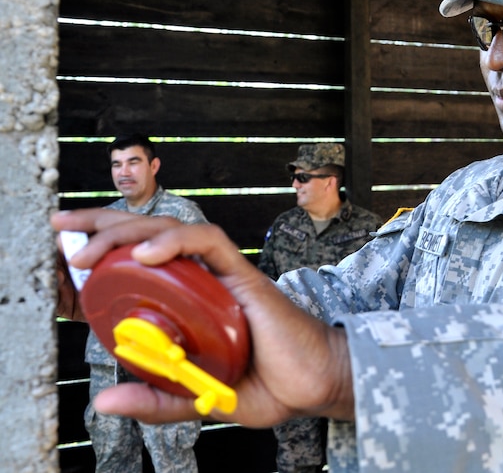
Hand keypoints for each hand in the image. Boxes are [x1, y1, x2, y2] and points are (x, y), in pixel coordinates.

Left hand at [50, 208, 353, 425]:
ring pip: (171, 231)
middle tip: (63, 228)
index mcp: (187, 305)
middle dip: (101, 225)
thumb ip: (156, 399)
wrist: (313, 384)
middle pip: (147, 236)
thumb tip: (104, 403)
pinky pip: (209, 242)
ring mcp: (221, 275)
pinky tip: (146, 252)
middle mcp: (201, 282)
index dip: (103, 252)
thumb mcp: (196, 400)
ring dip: (127, 231)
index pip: (139, 265)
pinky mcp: (243, 274)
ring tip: (91, 248)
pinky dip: (176, 240)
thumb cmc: (267, 385)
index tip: (68, 256)